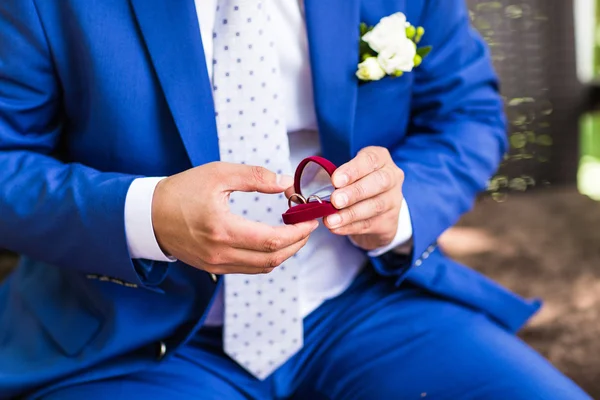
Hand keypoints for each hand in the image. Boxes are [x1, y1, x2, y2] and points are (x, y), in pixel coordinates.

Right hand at [152, 162, 317, 274]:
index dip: (298, 232)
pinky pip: (249, 268)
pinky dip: (267, 257)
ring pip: (263, 267)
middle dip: (297, 243)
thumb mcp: (217, 174)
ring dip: (284, 252)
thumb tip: (285, 182)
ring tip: (294, 232)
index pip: (272, 240)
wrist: (148, 215)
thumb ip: (254, 177)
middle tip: (308, 226)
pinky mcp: (213, 268)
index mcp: (223, 229)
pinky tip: (273, 240)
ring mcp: (217, 264)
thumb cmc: (182, 191)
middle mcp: (221, 253)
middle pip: (273, 258)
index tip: (311, 219)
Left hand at [323, 147, 403, 250]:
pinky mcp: (389, 221)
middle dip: (355, 192)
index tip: (335, 180)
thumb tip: (309, 192)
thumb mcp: (349, 173)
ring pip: (375, 206)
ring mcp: (393, 200)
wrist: (377, 210)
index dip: (353, 170)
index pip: (370, 159)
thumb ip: (335, 178)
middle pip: (378, 182)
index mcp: (380, 158)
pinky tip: (336, 228)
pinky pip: (370, 224)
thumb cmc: (358, 183)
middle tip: (335, 200)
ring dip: (350, 214)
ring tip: (330, 220)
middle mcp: (392, 177)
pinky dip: (350, 227)